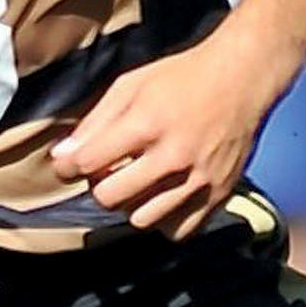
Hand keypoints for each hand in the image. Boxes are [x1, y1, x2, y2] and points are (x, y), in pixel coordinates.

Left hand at [50, 24, 278, 242]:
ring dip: (132, 204)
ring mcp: (199, 179)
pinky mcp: (219, 193)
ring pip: (142, 219)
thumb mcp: (131, 85)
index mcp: (147, 124)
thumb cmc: (184, 77)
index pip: (87, 163)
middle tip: (109, 171)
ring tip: (139, 183)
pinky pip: (178, 229)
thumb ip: (95, 122)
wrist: (242, 77)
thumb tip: (62, 156)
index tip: (69, 165)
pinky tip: (165, 197)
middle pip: (110, 198)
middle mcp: (173, 156)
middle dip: (100, 186)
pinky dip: (165, 219)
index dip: (68, 167)